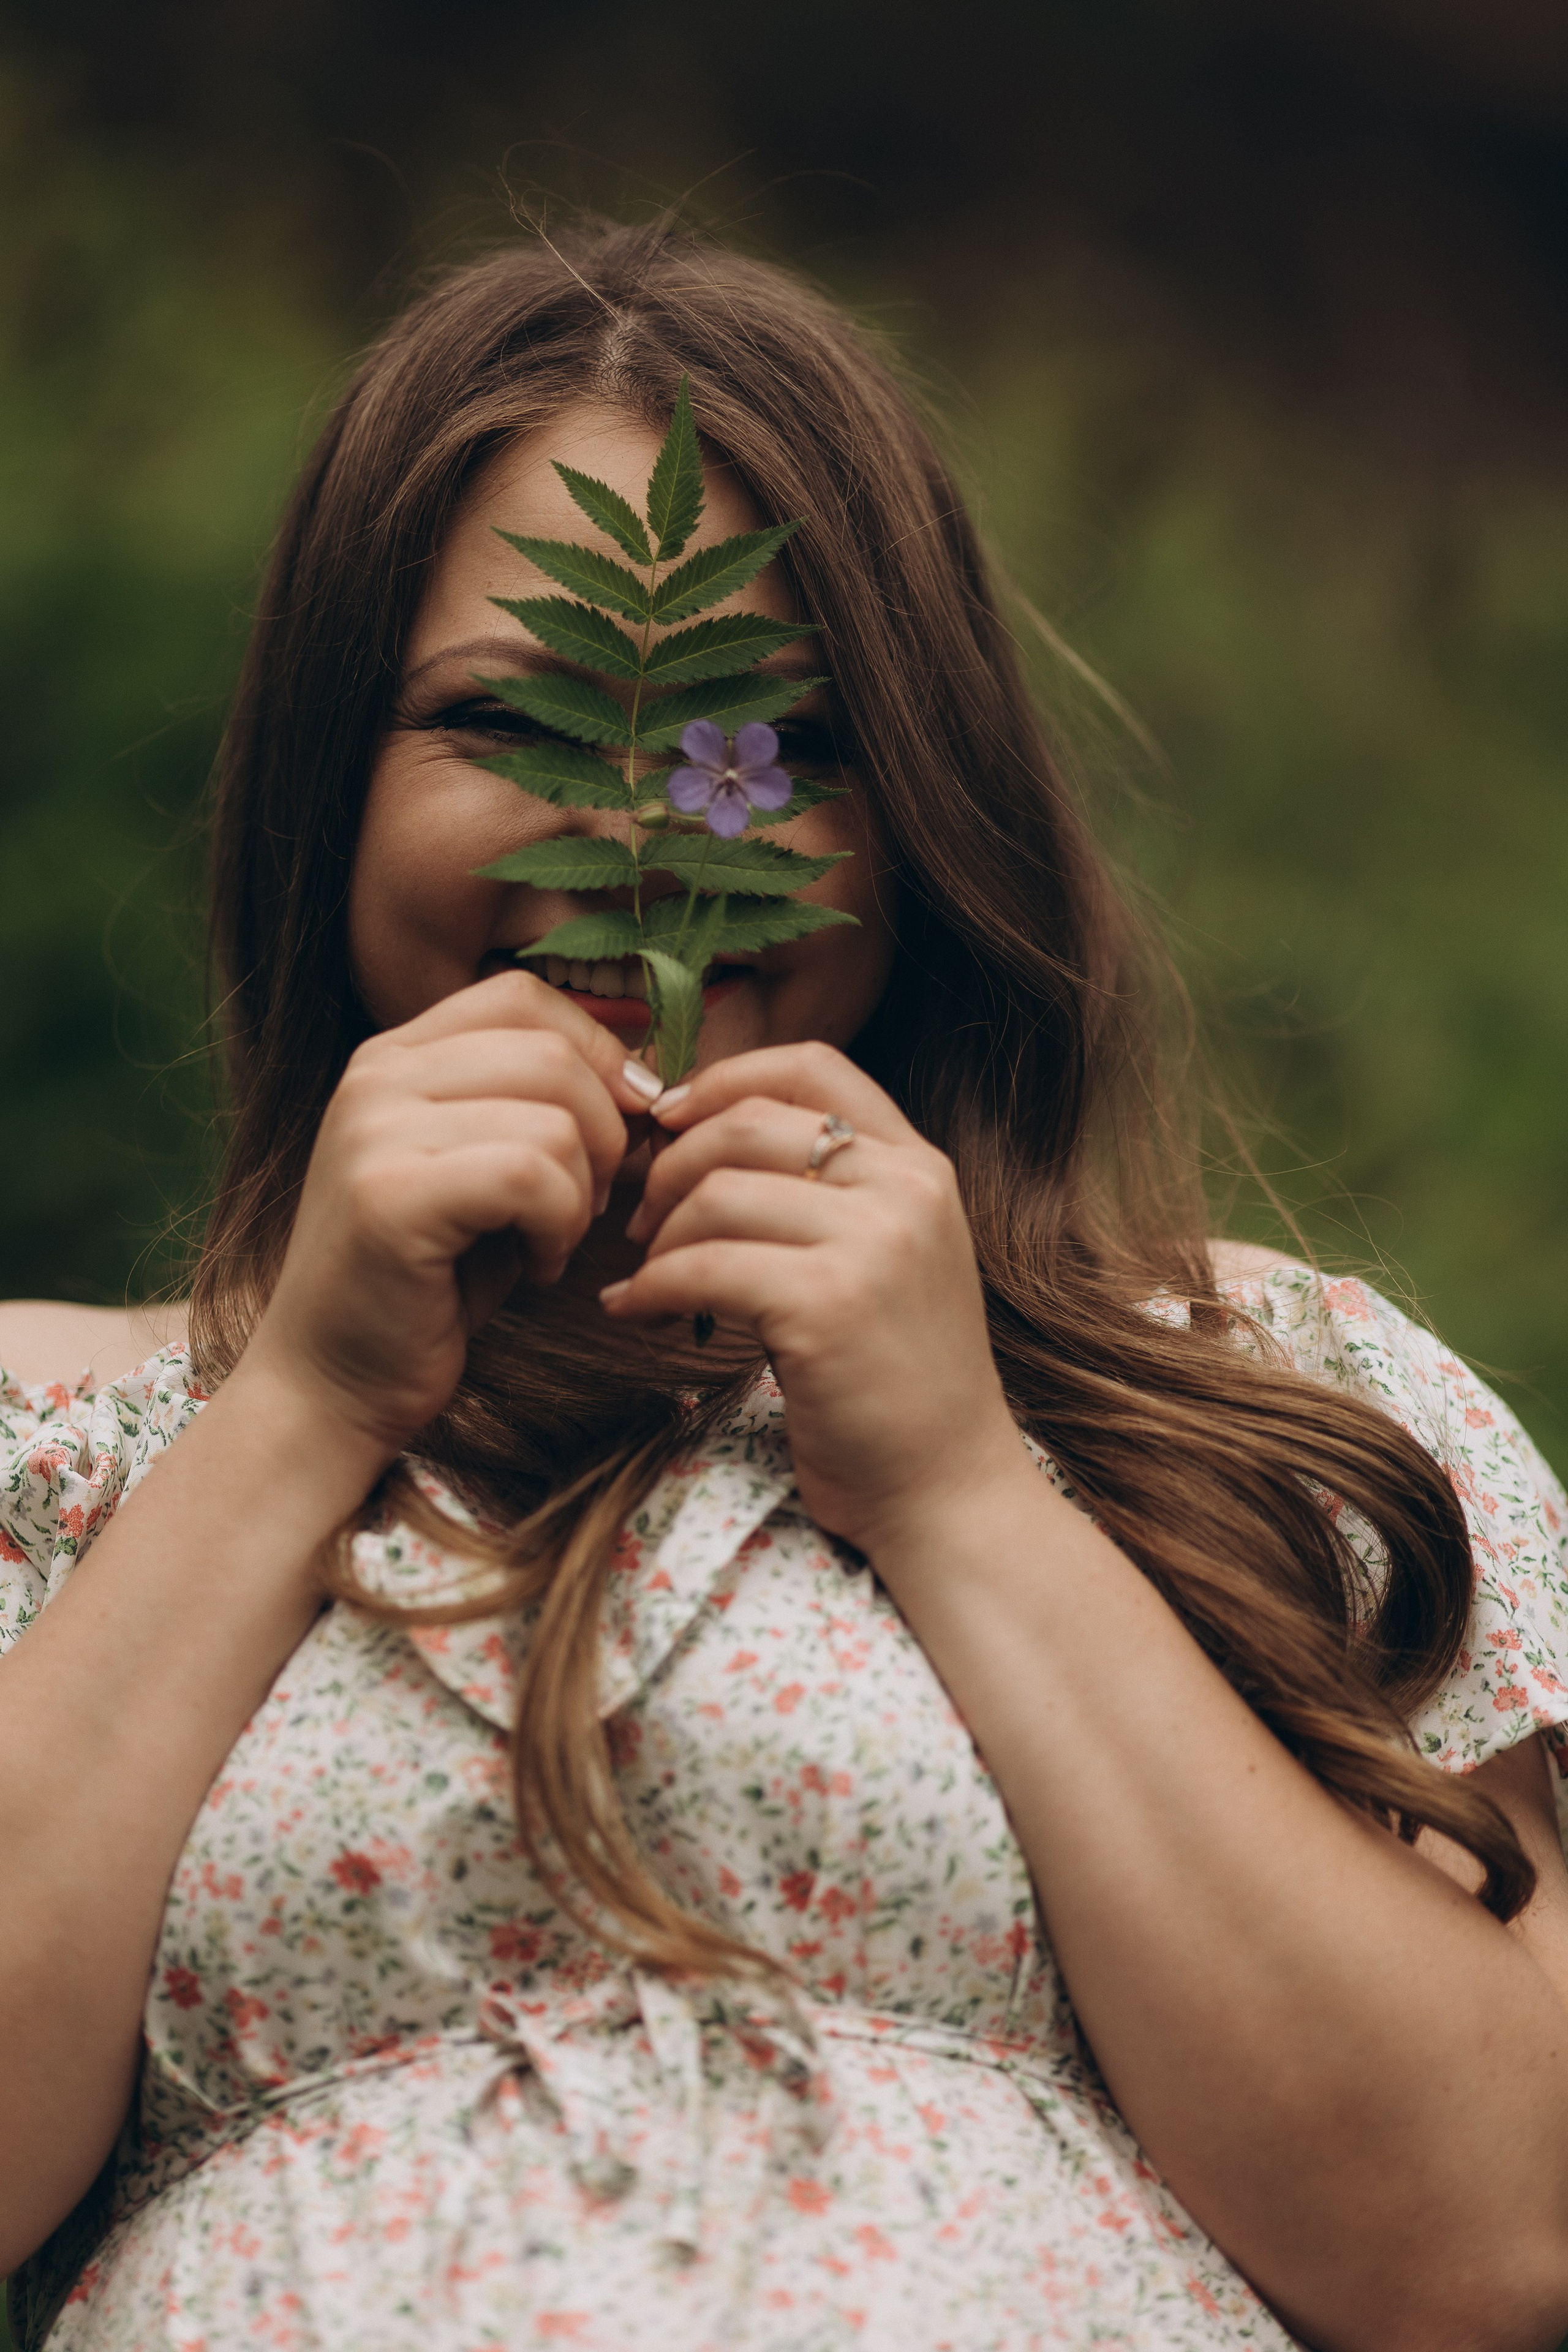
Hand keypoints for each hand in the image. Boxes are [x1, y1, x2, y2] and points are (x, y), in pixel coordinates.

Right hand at [240, 972, 662, 1457]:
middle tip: (586, 1206)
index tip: (620, 1127)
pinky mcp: (389, 1195)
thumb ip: (544, 1110)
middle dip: (606, 1136)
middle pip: (554, 1054)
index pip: (525, 999)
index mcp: (394, 1057)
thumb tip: (647, 1081)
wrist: (332, 1384)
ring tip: (548, 1242)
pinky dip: (560, 1228)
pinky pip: (534, 1176)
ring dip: (583, 1195)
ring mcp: (373, 1130)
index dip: (598, 1055)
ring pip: (557, 1118)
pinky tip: (535, 1267)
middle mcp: (374, 1076)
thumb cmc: (428, 1284)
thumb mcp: (487, 1171)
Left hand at [609, 1043, 1027, 1553]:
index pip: (811, 1064)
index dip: (722, 1077)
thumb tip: (696, 1138)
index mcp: (921, 1167)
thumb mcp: (886, 1259)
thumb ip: (824, 1194)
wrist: (947, 1491)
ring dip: (657, 1237)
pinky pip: (702, 1266)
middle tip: (638, 1222)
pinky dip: (652, 1288)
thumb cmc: (894, 1383)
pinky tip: (639, 1314)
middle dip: (669, 1166)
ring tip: (648, 1280)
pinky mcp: (829, 1305)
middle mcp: (906, 1189)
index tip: (667, 1118)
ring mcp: (875, 1244)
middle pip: (746, 1124)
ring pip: (717, 1193)